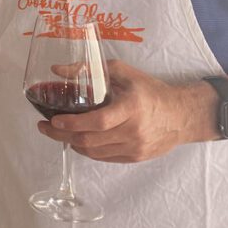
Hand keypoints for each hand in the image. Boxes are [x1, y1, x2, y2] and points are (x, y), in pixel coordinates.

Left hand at [38, 60, 219, 162]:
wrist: (182, 115)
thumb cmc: (150, 90)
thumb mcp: (122, 72)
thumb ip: (90, 69)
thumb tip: (57, 70)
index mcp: (130, 108)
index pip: (96, 122)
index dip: (71, 123)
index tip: (53, 119)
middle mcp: (133, 132)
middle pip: (90, 140)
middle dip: (61, 135)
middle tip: (44, 126)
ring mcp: (135, 148)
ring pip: (94, 152)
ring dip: (71, 143)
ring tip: (57, 132)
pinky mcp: (135, 157)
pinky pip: (104, 157)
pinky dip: (87, 150)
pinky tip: (77, 139)